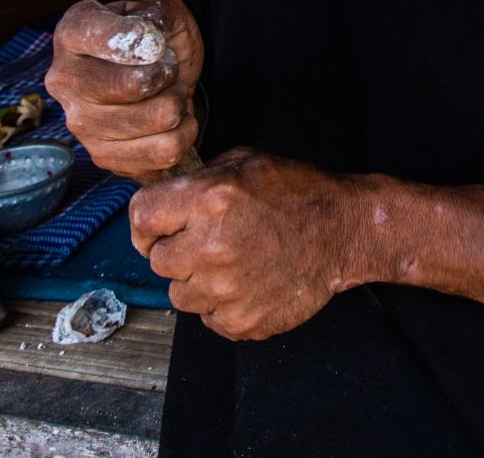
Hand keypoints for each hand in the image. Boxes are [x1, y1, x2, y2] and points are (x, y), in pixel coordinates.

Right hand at [46, 0, 203, 180]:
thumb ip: (158, 13)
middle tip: (167, 70)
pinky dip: (184, 133)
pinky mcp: (103, 156)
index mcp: (71, 33)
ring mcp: (80, 123)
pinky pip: (166, 150)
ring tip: (169, 94)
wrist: (162, 86)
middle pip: (135, 84)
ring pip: (161, 117)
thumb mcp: (166, 13)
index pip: (96, 33)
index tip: (154, 42)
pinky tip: (172, 122)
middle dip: (168, 74)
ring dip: (179, 104)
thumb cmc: (158, 44)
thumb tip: (147, 42)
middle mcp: (65, 80)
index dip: (136, 36)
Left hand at [131, 149, 363, 340]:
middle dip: (178, 252)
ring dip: (198, 282)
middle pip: (157, 261)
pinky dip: (223, 307)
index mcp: (207, 199)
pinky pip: (209, 319)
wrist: (343, 231)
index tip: (158, 229)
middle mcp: (210, 246)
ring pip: (179, 295)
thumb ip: (196, 181)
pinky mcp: (242, 320)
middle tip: (210, 243)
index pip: (140, 217)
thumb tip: (159, 202)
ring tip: (232, 265)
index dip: (146, 224)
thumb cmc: (295, 193)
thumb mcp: (243, 163)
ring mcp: (225, 289)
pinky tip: (248, 285)